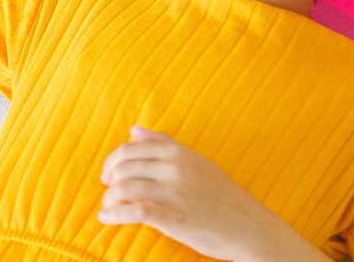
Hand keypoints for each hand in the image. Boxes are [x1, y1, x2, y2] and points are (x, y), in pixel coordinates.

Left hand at [99, 127, 320, 261]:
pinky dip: (115, 215)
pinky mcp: (175, 218)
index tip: (108, 175)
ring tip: (108, 209)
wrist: (247, 224)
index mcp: (179, 152)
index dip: (111, 161)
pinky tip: (106, 219)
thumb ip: (163, 144)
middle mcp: (175, 168)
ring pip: (125, 188)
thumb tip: (135, 129)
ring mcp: (175, 192)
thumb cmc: (220, 194)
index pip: (130, 148)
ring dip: (109, 200)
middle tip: (108, 193)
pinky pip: (135, 212)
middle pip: (124, 167)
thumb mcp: (194, 161)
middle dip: (108, 181)